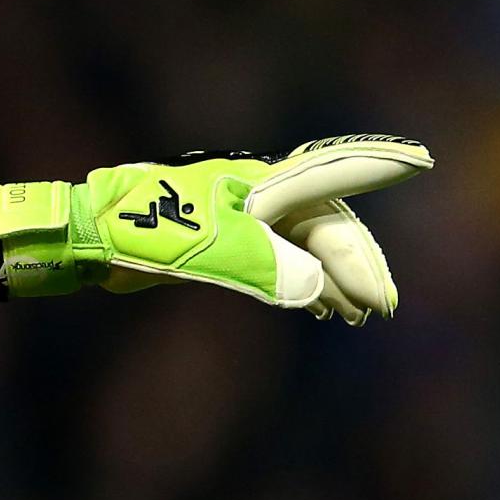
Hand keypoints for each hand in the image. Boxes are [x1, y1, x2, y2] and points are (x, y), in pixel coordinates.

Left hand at [0, 135, 432, 321]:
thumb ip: (267, 268)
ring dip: (335, 279)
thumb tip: (317, 292)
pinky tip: (321, 307)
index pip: (331, 198)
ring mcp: (247, 219)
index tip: (407, 208)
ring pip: (308, 246)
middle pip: (328, 228)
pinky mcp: (227, 244)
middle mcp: (263, 196)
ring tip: (357, 315)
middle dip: (357, 266)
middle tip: (380, 307)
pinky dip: (307, 283)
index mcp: (265, 184)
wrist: (92, 234)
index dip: (366, 217)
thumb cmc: (147, 229)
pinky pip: (283, 261)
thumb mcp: (213, 250)